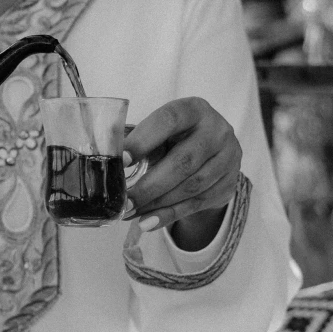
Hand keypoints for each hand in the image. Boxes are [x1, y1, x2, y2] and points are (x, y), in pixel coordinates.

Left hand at [121, 97, 241, 240]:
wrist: (213, 155)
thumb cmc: (177, 138)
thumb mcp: (161, 131)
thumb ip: (136, 138)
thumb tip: (103, 154)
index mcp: (194, 109)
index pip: (168, 120)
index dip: (144, 140)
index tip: (121, 161)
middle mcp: (217, 131)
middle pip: (183, 161)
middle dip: (149, 185)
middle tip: (124, 200)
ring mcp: (228, 158)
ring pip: (191, 187)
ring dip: (157, 203)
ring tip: (130, 212)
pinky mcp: (229, 184)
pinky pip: (196, 204)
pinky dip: (169, 215)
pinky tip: (147, 222)